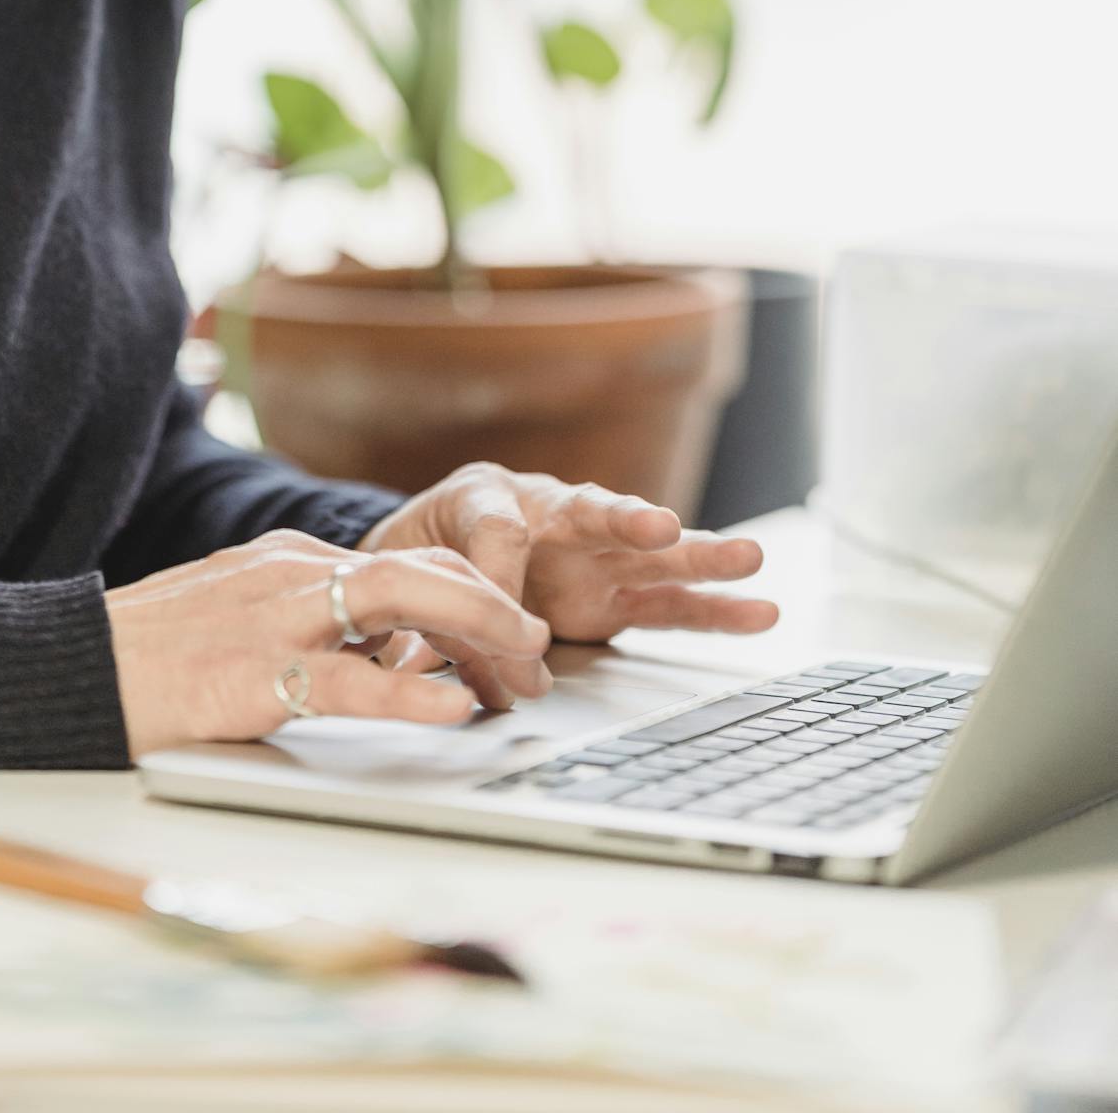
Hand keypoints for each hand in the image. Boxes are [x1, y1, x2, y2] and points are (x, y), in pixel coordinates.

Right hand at [103, 527, 550, 757]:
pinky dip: (409, 692)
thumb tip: (378, 662)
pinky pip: (347, 681)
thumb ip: (306, 632)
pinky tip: (454, 707)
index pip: (406, 560)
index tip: (515, 631)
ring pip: (397, 601)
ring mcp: (271, 618)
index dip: (474, 593)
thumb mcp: (239, 620)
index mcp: (289, 560)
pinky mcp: (251, 674)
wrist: (68, 667)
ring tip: (526, 662)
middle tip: (540, 651)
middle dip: (493, 605)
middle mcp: (290, 573)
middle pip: (417, 568)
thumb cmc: (150, 655)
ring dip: (475, 628)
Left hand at [359, 464, 778, 709]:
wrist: (431, 552)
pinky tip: (759, 610)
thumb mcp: (407, 570)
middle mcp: (546, 512)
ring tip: (750, 557)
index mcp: (483, 495)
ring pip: (647, 552)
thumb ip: (432, 615)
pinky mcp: (613, 593)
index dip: (498, 578)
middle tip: (658, 528)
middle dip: (624, 521)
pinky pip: (666, 601)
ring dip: (696, 557)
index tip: (499, 628)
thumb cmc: (421, 550)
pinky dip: (711, 608)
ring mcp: (587, 553)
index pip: (496, 528)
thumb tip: (444, 672)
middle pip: (590, 510)